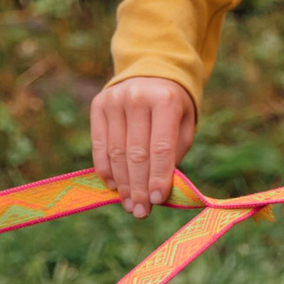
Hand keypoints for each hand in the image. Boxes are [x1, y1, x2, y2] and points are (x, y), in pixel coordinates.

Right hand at [88, 76, 196, 216]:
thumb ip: (174, 154)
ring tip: (130, 204)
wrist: (151, 71)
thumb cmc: (172, 107)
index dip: (159, 176)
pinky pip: (99, 145)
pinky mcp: (98, 105)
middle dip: (139, 187)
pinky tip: (113, 186)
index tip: (158, 201)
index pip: (161, 147)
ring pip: (116, 153)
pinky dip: (106, 169)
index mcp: (165, 100)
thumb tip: (159, 190)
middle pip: (136, 154)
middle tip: (141, 212)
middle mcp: (137, 97)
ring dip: (122, 184)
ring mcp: (115, 100)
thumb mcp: (184, 124)